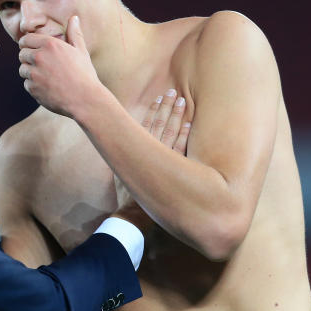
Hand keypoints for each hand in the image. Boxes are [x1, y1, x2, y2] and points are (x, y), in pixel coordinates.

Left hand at [17, 16, 105, 117]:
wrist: (85, 100)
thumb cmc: (85, 74)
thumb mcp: (81, 51)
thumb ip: (74, 33)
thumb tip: (74, 18)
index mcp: (50, 45)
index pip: (26, 39)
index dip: (28, 44)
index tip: (33, 49)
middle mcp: (40, 57)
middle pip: (22, 54)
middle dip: (29, 59)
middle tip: (42, 65)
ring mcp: (34, 74)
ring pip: (22, 69)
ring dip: (30, 73)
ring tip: (47, 77)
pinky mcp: (33, 89)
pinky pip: (26, 84)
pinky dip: (34, 86)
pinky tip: (48, 87)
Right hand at [113, 89, 190, 226]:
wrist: (130, 218)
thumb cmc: (126, 198)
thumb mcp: (121, 174)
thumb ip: (126, 158)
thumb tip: (127, 145)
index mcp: (134, 151)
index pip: (146, 125)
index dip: (154, 110)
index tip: (159, 98)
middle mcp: (147, 153)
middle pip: (159, 124)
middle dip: (167, 108)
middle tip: (174, 93)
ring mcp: (160, 161)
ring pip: (169, 133)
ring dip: (176, 116)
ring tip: (183, 102)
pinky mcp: (170, 171)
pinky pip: (179, 149)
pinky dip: (183, 135)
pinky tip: (189, 124)